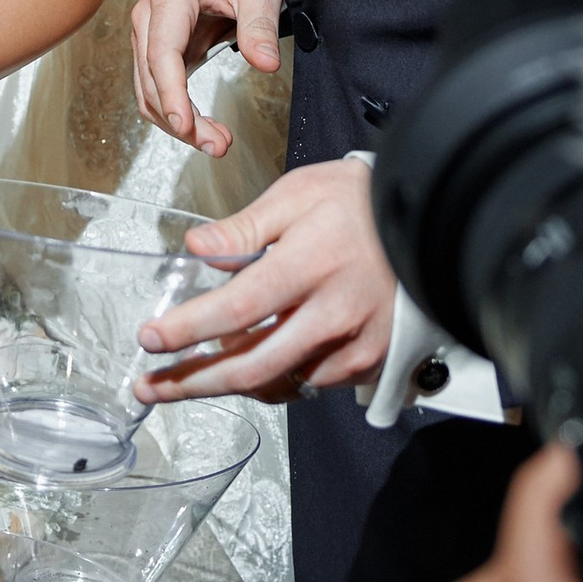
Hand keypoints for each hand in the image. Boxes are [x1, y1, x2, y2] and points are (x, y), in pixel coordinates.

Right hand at [132, 0, 280, 148]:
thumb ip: (260, 26)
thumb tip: (266, 64)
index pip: (161, 52)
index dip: (171, 92)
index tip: (185, 125)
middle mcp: (148, 18)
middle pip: (151, 79)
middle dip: (180, 119)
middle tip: (218, 145)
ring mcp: (148, 36)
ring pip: (148, 92)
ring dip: (177, 123)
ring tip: (216, 143)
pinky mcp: (157, 52)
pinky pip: (157, 90)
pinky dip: (176, 113)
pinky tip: (203, 129)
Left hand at [134, 152, 394, 401]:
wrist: (431, 220)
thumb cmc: (360, 202)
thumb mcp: (298, 194)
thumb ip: (245, 228)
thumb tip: (197, 249)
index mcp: (309, 266)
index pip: (237, 309)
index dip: (188, 330)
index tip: (151, 338)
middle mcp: (333, 314)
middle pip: (251, 366)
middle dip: (191, 382)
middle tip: (151, 387)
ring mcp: (354, 344)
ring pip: (278, 383)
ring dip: (226, 386)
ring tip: (184, 382)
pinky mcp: (369, 361)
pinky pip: (309, 383)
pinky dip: (273, 381)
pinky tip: (246, 369)